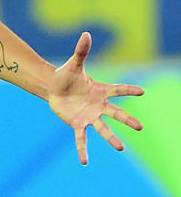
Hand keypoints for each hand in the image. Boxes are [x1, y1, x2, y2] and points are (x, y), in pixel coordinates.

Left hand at [47, 32, 143, 164]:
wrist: (54, 87)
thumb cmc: (66, 75)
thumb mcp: (74, 64)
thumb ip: (81, 51)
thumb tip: (86, 33)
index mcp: (100, 90)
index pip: (118, 90)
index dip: (129, 91)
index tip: (142, 92)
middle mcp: (98, 105)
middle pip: (115, 113)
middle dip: (127, 120)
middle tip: (140, 127)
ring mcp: (89, 115)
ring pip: (103, 128)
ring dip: (111, 138)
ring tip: (121, 148)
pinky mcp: (77, 123)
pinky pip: (81, 138)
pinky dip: (83, 149)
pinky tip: (85, 162)